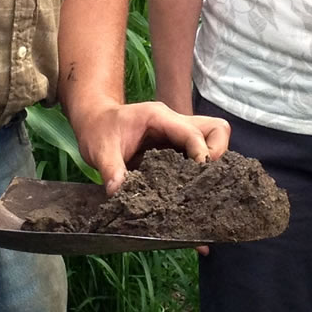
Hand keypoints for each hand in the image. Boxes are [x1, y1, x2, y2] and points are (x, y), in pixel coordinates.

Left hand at [71, 100, 230, 191]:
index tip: (197, 179)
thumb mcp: (100, 149)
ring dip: (212, 164)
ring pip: (213, 140)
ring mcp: (178, 135)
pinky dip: (200, 171)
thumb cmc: (98, 129)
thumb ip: (111, 169)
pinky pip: (199, 154)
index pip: (193, 132)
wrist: (94, 121)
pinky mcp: (176, 148)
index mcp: (160, 118)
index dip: (201, 154)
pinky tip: (189, 191)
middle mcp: (175, 123)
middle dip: (217, 154)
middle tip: (203, 180)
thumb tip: (118, 193)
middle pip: (216, 129)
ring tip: (199, 189)